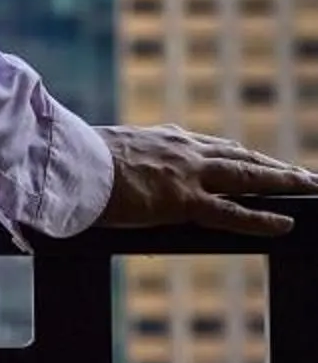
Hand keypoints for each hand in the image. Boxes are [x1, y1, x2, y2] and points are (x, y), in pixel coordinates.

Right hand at [94, 125, 317, 239]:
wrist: (68, 164)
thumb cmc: (74, 162)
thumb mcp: (105, 158)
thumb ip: (123, 166)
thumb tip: (113, 186)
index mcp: (163, 139)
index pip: (212, 146)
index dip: (238, 154)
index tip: (255, 158)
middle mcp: (183, 150)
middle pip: (240, 155)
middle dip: (273, 164)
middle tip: (302, 173)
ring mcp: (188, 173)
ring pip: (248, 175)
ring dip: (283, 181)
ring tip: (310, 187)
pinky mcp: (184, 200)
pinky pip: (233, 211)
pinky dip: (263, 217)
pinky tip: (286, 222)